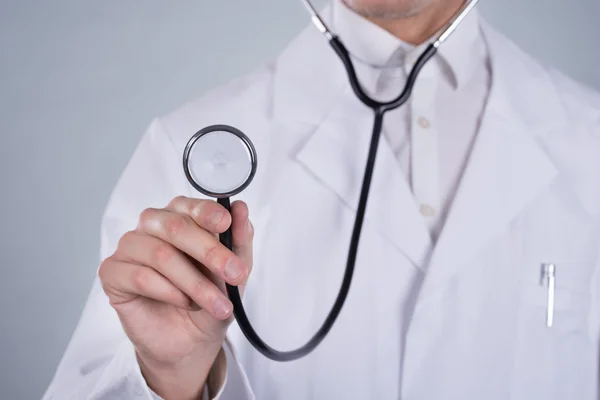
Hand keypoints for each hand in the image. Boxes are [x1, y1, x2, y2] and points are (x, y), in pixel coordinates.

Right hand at [99, 196, 253, 398]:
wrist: (191, 341)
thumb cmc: (210, 298)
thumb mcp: (235, 272)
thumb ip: (239, 240)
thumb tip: (241, 208)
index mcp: (181, 217)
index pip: (190, 205)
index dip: (208, 212)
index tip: (226, 224)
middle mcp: (152, 226)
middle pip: (175, 227)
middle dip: (210, 252)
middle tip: (234, 274)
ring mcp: (130, 247)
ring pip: (160, 254)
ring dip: (194, 282)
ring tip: (216, 304)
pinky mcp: (112, 273)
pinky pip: (140, 276)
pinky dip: (169, 292)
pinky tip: (185, 303)